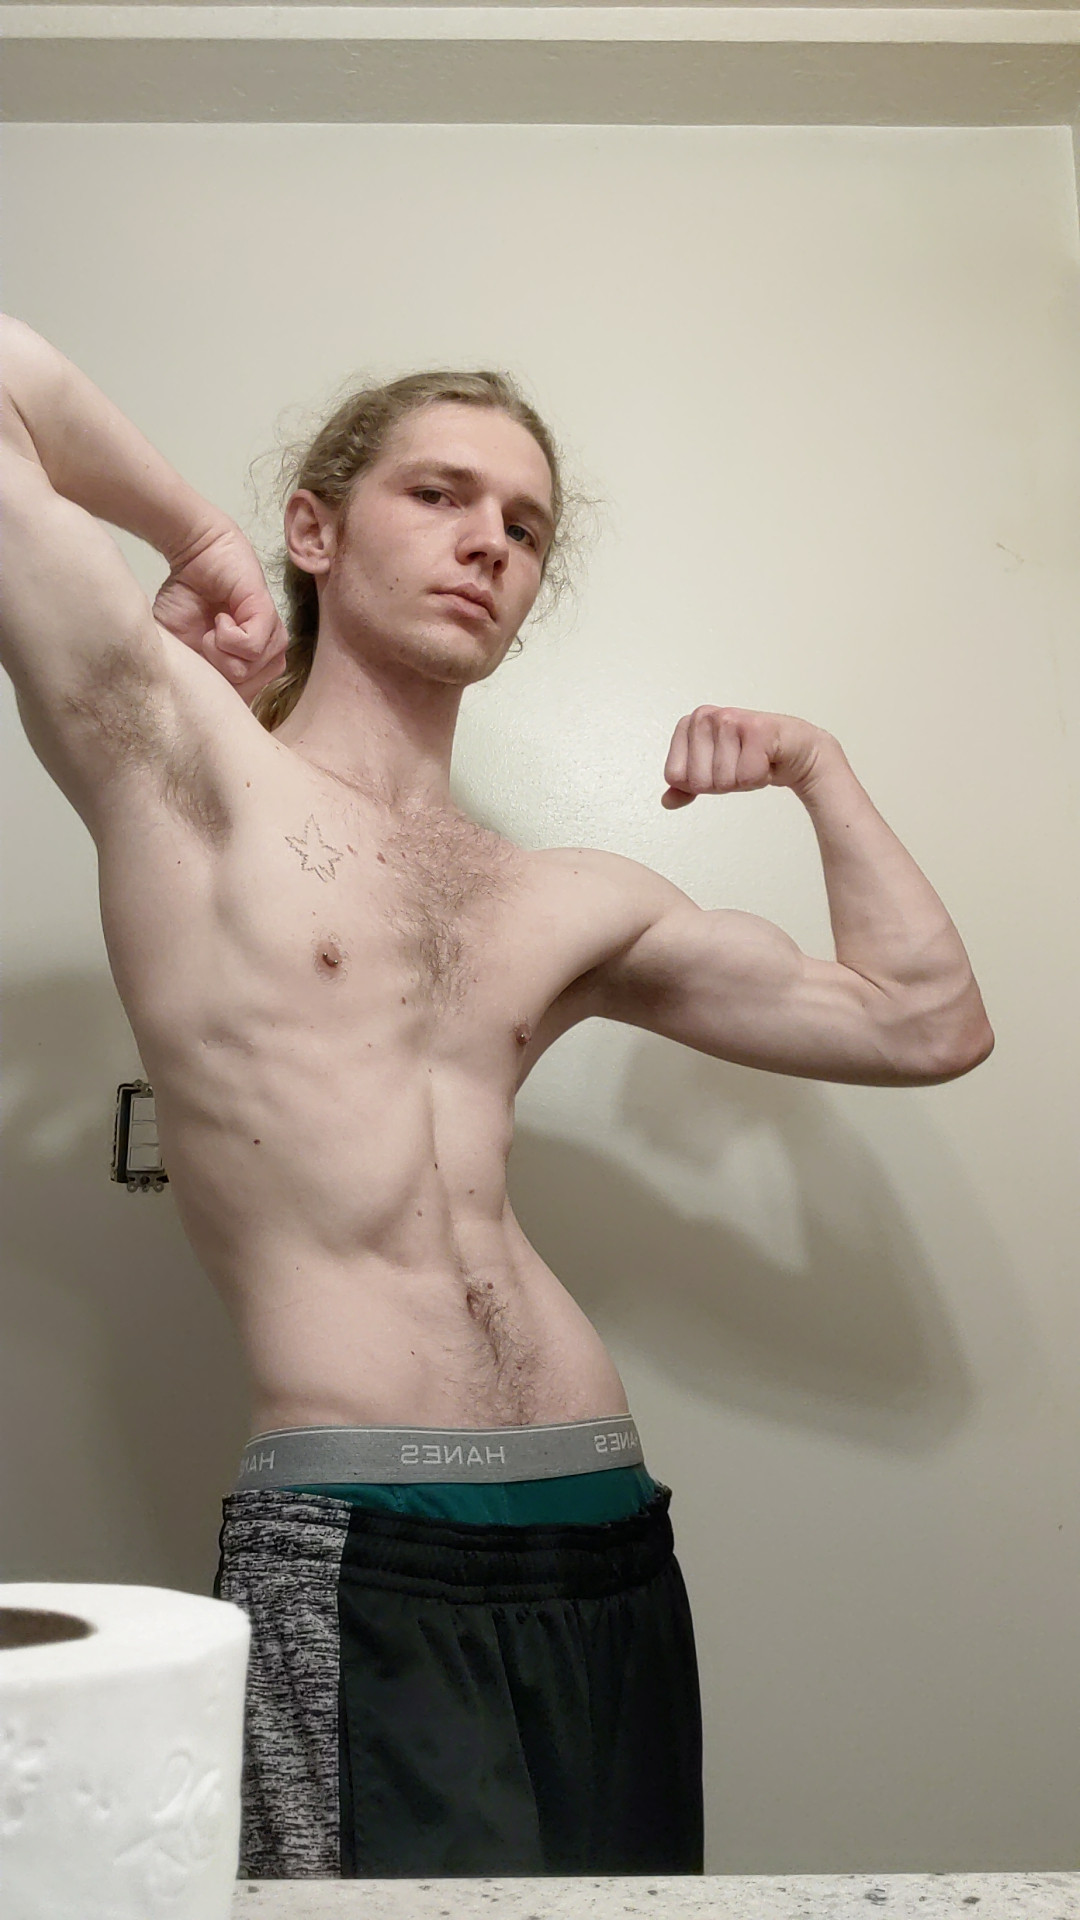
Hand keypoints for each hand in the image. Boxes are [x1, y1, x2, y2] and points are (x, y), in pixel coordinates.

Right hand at [152, 519, 289, 701]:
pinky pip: (254, 647)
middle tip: (203, 644)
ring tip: (213, 628)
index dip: (219, 697)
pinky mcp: (270, 616)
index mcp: (245, 668)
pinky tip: (221, 617)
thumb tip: (197, 709)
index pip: (243, 707)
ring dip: (221, 652)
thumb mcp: (178, 651)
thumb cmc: (183, 602)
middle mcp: (263, 657)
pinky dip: (228, 635)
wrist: (191, 554)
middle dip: (217, 673)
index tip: (199, 671)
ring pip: (251, 672)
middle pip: (247, 692)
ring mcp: (270, 637)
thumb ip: (192, 681)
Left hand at [661, 706, 830, 807]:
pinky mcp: (755, 729)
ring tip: (753, 761)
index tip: (720, 766)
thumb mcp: (713, 772)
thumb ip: (687, 785)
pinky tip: (766, 760)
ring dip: (744, 780)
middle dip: (724, 783)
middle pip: (699, 782)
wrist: (794, 749)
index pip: (675, 776)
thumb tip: (667, 801)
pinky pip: (747, 777)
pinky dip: (761, 778)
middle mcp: (704, 717)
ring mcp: (728, 720)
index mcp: (688, 724)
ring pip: (723, 781)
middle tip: (740, 765)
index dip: (700, 782)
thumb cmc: (752, 756)